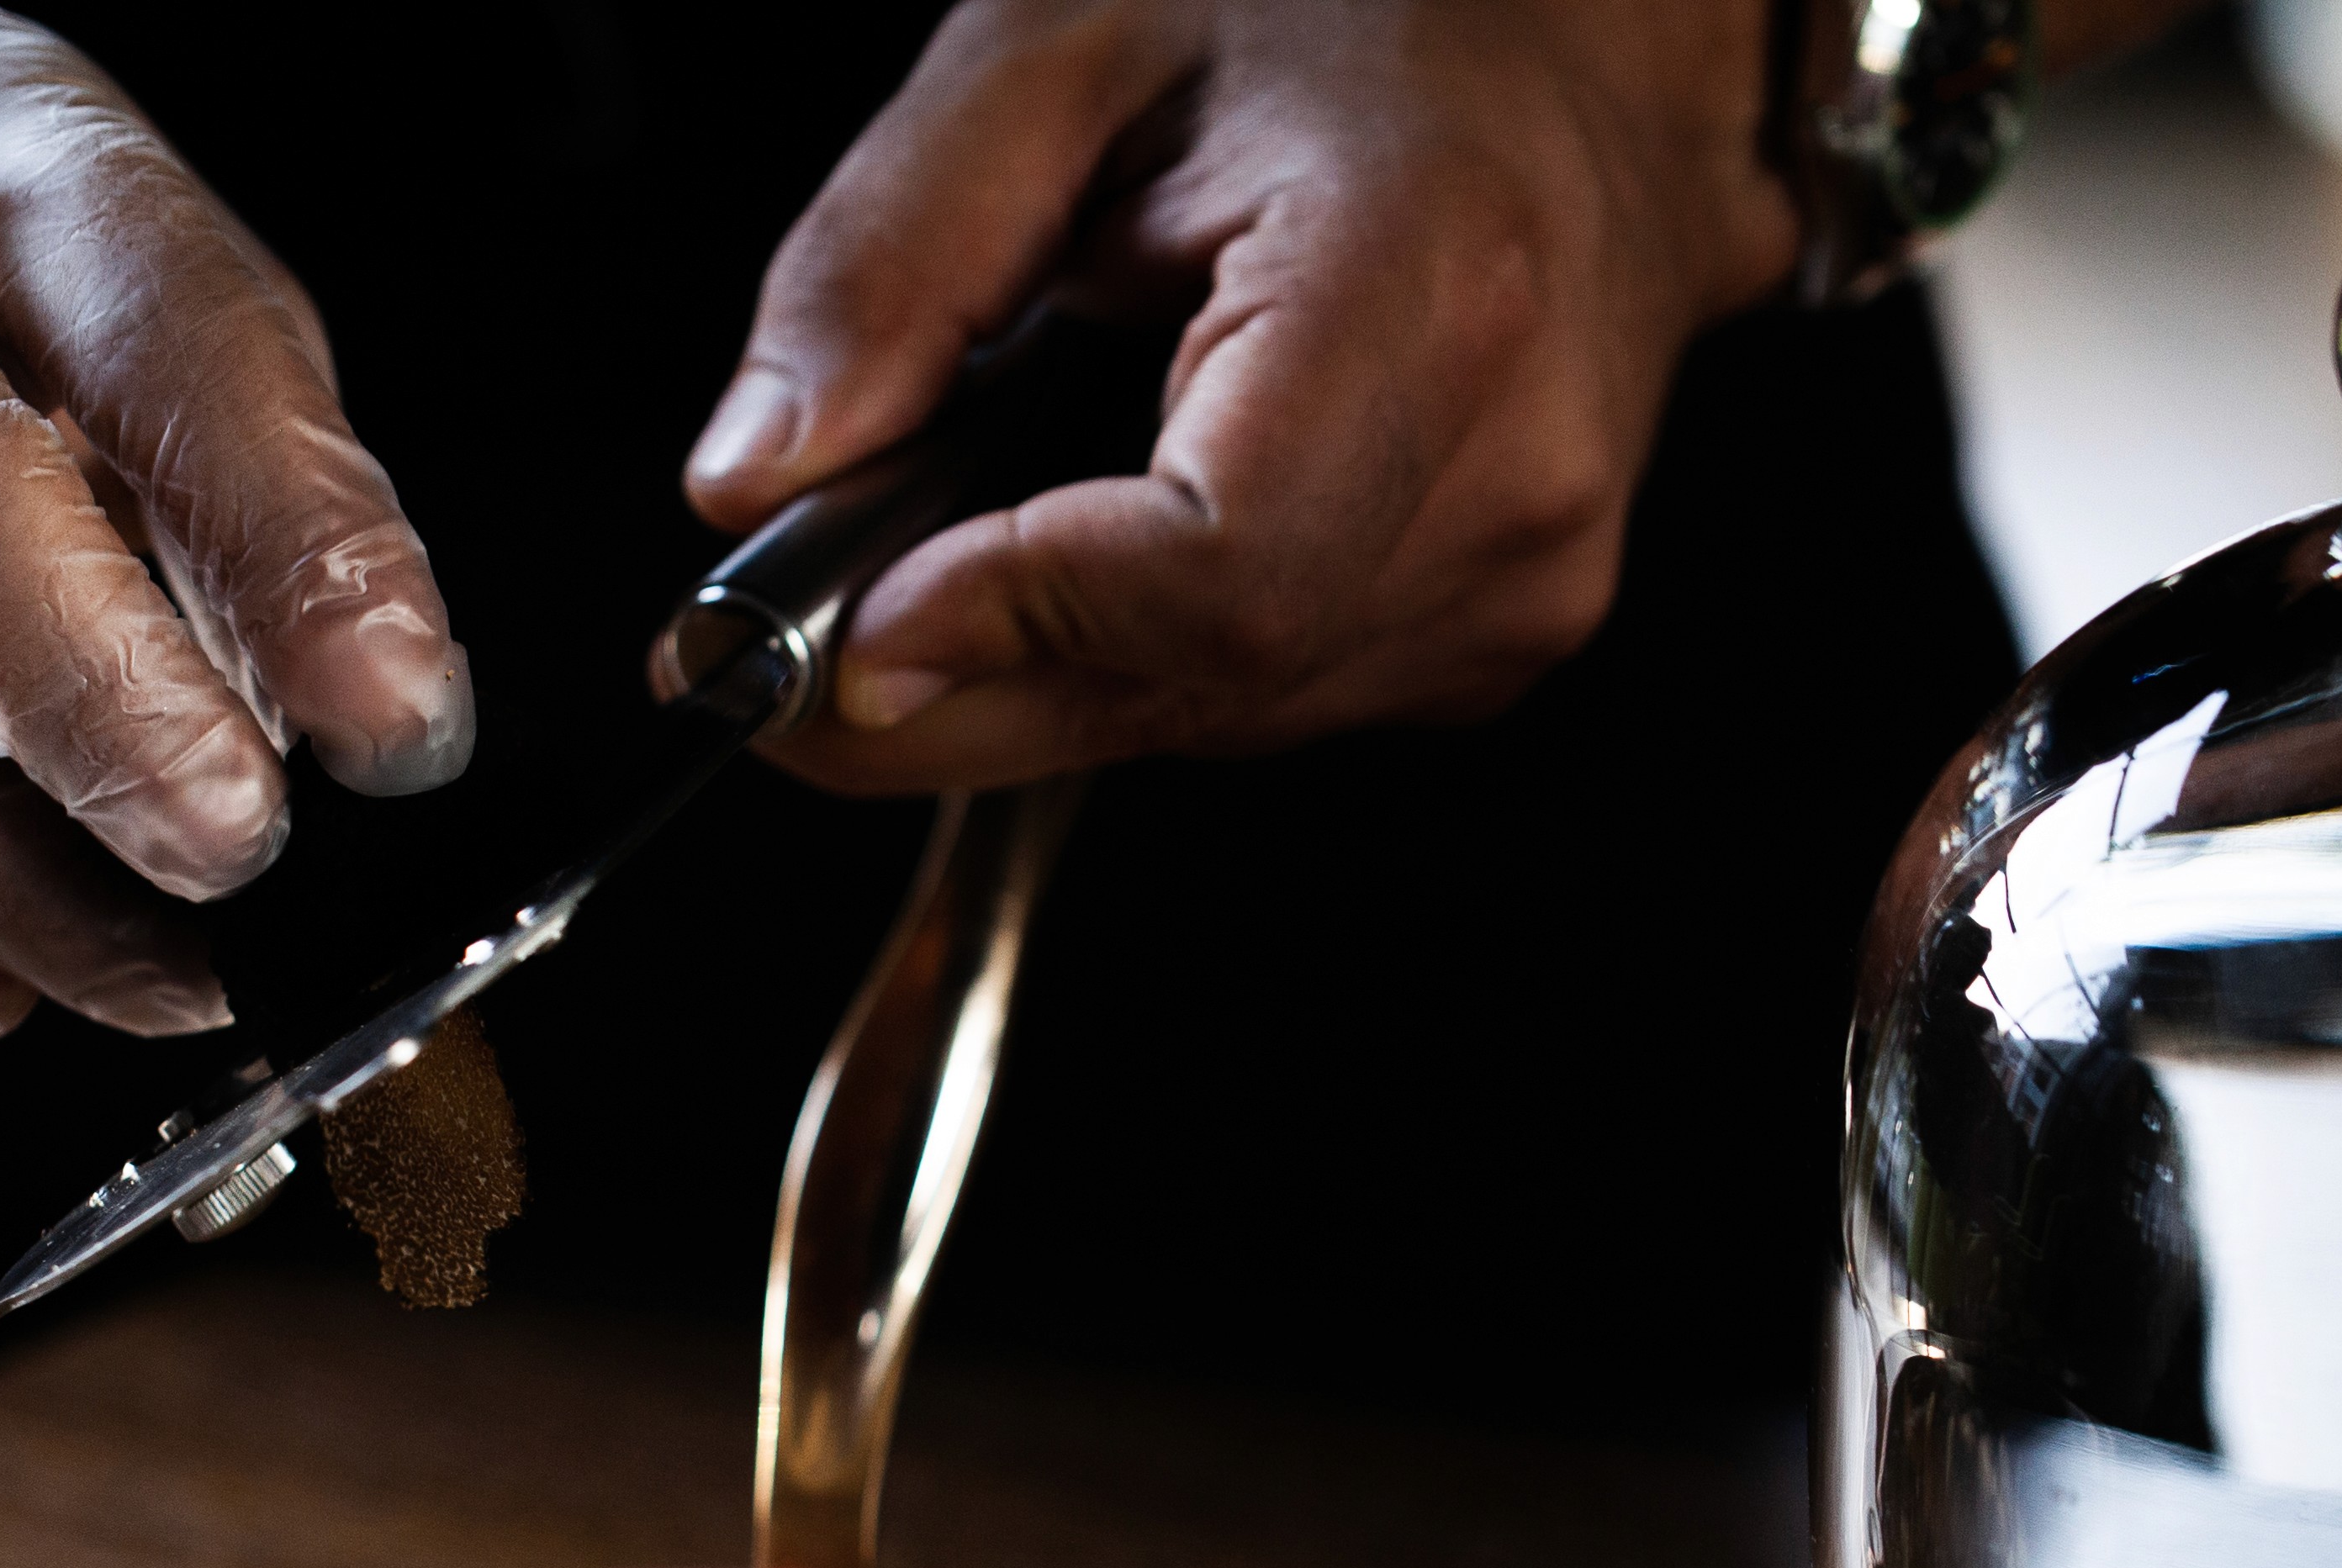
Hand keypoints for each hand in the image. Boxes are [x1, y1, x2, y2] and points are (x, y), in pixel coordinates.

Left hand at [682, 0, 1797, 794]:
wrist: (1580, 44)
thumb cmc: (1356, 9)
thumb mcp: (1062, 47)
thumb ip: (889, 263)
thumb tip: (761, 480)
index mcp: (1433, 290)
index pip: (1212, 573)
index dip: (1005, 623)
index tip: (844, 624)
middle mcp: (1511, 470)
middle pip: (1185, 686)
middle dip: (951, 683)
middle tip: (786, 628)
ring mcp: (1523, 576)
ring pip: (1203, 722)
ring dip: (1038, 665)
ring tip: (972, 515)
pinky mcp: (1495, 632)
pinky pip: (1257, 702)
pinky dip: (1135, 652)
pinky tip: (1109, 519)